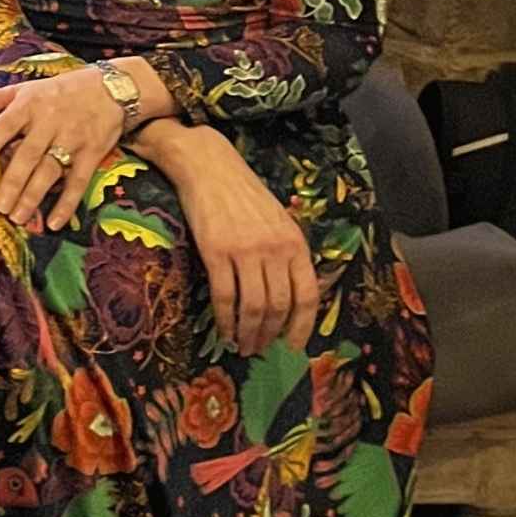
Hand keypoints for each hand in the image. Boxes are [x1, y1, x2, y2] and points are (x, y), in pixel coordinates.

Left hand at [0, 69, 127, 231]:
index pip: (4, 125)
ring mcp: (72, 138)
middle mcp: (49, 121)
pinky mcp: (92, 153)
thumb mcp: (22, 89)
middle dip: (12, 182)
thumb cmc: (58, 91)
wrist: (112, 88)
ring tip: (17, 217)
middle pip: (27, 155)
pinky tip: (53, 222)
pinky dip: (66, 204)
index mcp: (28, 104)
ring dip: (33, 196)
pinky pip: (78, 182)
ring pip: (50, 171)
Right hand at [153, 122, 317, 357]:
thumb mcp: (278, 221)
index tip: (293, 347)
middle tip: (260, 349)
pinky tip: (223, 331)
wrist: (208, 166)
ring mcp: (245, 251)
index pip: (307, 296)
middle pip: (279, 306)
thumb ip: (286, 253)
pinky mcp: (215, 251)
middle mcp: (275, 249)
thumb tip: (288, 296)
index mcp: (295, 243)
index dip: (302, 327)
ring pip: (253, 306)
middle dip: (270, 334)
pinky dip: (225, 320)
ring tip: (242, 347)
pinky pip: (224, 296)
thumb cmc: (243, 193)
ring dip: (248, 333)